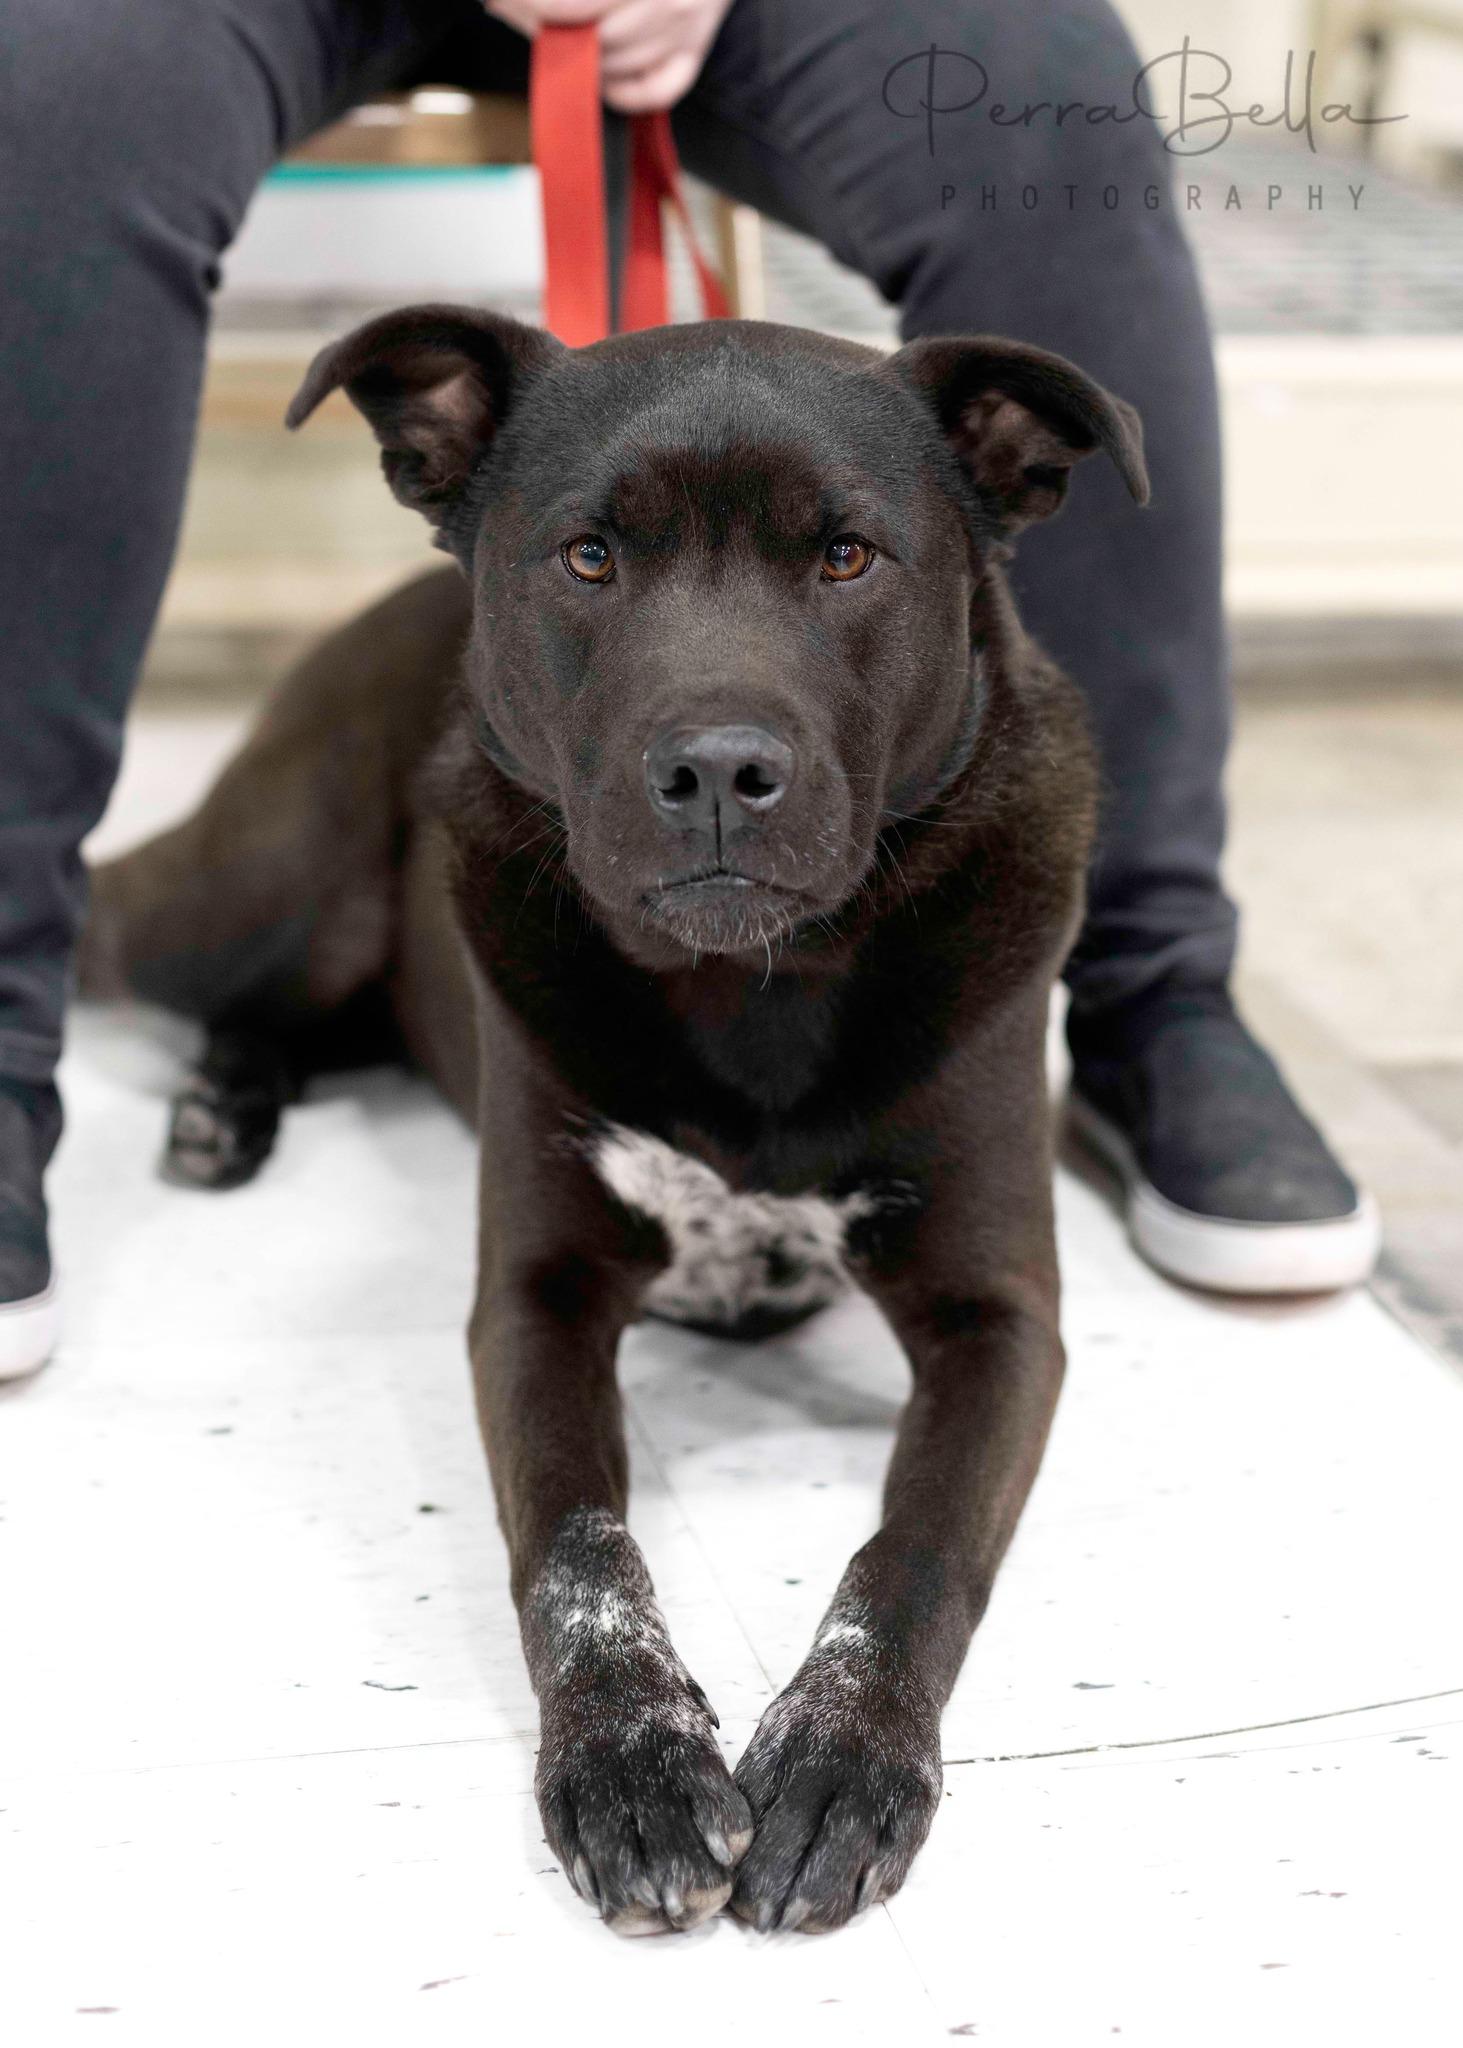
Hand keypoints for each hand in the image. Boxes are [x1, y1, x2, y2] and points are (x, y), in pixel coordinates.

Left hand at [487, 0, 735, 113]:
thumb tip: (507, 1)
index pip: (572, 4)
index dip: (530, 5)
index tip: (497, 0)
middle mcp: (669, 2)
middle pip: (591, 39)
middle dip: (546, 28)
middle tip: (516, 10)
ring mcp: (684, 32)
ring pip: (614, 67)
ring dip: (580, 58)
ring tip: (562, 32)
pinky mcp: (693, 55)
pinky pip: (651, 94)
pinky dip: (621, 91)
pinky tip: (604, 70)